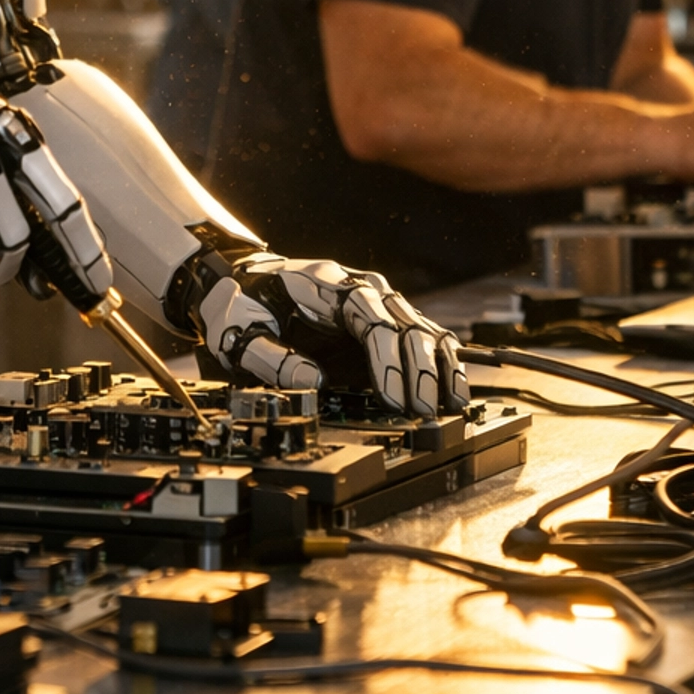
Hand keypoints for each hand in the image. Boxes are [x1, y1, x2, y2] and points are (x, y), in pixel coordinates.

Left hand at [196, 254, 467, 417]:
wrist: (243, 282)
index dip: (385, 362)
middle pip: (403, 323)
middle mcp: (361, 287)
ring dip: (438, 366)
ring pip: (420, 327)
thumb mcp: (241, 331)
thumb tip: (312, 381)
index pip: (370, 319)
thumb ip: (271, 358)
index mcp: (327, 285)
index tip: (393, 400)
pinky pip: (420, 335)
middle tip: (425, 412)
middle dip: (418, 371)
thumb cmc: (245, 306)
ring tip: (453, 404)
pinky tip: (453, 387)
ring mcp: (376, 301)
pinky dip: (439, 360)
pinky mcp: (382, 319)